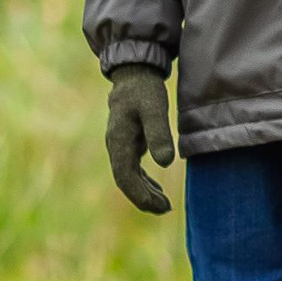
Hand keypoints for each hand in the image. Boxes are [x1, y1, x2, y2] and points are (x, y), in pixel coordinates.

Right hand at [105, 63, 176, 214]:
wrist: (134, 72)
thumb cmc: (145, 89)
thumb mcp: (155, 108)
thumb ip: (159, 133)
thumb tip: (165, 163)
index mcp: (118, 141)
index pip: (125, 177)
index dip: (140, 195)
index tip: (160, 206)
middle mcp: (115, 146)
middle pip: (125, 181)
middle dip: (143, 198)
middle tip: (166, 209)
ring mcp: (119, 145)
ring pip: (128, 177)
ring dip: (144, 192)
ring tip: (164, 205)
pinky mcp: (127, 142)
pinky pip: (132, 169)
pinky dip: (143, 181)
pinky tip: (156, 189)